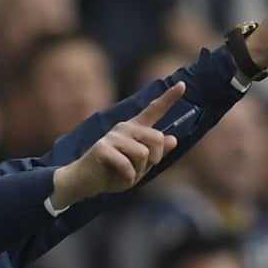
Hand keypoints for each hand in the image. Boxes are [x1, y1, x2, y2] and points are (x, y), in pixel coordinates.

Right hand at [50, 83, 181, 208]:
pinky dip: (128, 177)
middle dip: (155, 159)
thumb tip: (173, 139)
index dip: (169, 98)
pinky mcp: (103, 147)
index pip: (153, 110)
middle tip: (141, 169)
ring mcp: (112, 136)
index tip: (183, 85)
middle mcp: (124, 128)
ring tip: (127, 174)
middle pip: (157, 137)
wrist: (84, 182)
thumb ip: (155, 154)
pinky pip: (127, 165)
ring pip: (143, 153)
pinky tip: (120, 178)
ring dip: (139, 171)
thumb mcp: (139, 167)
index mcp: (134, 130)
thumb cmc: (112, 174)